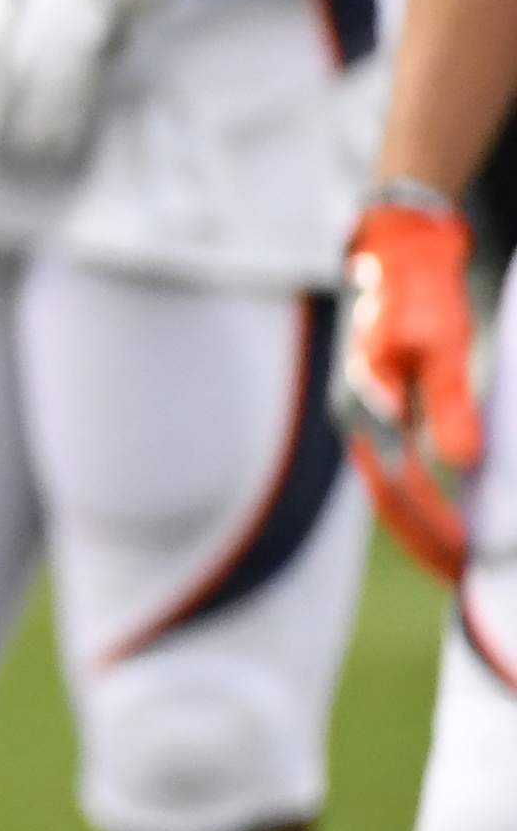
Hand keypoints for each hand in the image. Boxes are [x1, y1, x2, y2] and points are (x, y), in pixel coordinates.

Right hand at [342, 186, 481, 581]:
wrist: (397, 247)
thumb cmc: (419, 291)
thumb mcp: (442, 345)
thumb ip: (450, 406)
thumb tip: (459, 466)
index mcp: (368, 409)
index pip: (400, 490)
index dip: (435, 530)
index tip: (469, 563)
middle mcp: (361, 418)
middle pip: (389, 498)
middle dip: (424, 542)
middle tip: (462, 583)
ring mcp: (368, 412)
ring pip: (390, 486)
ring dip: (420, 525)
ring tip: (453, 560)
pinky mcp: (383, 403)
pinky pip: (396, 466)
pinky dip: (419, 497)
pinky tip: (443, 508)